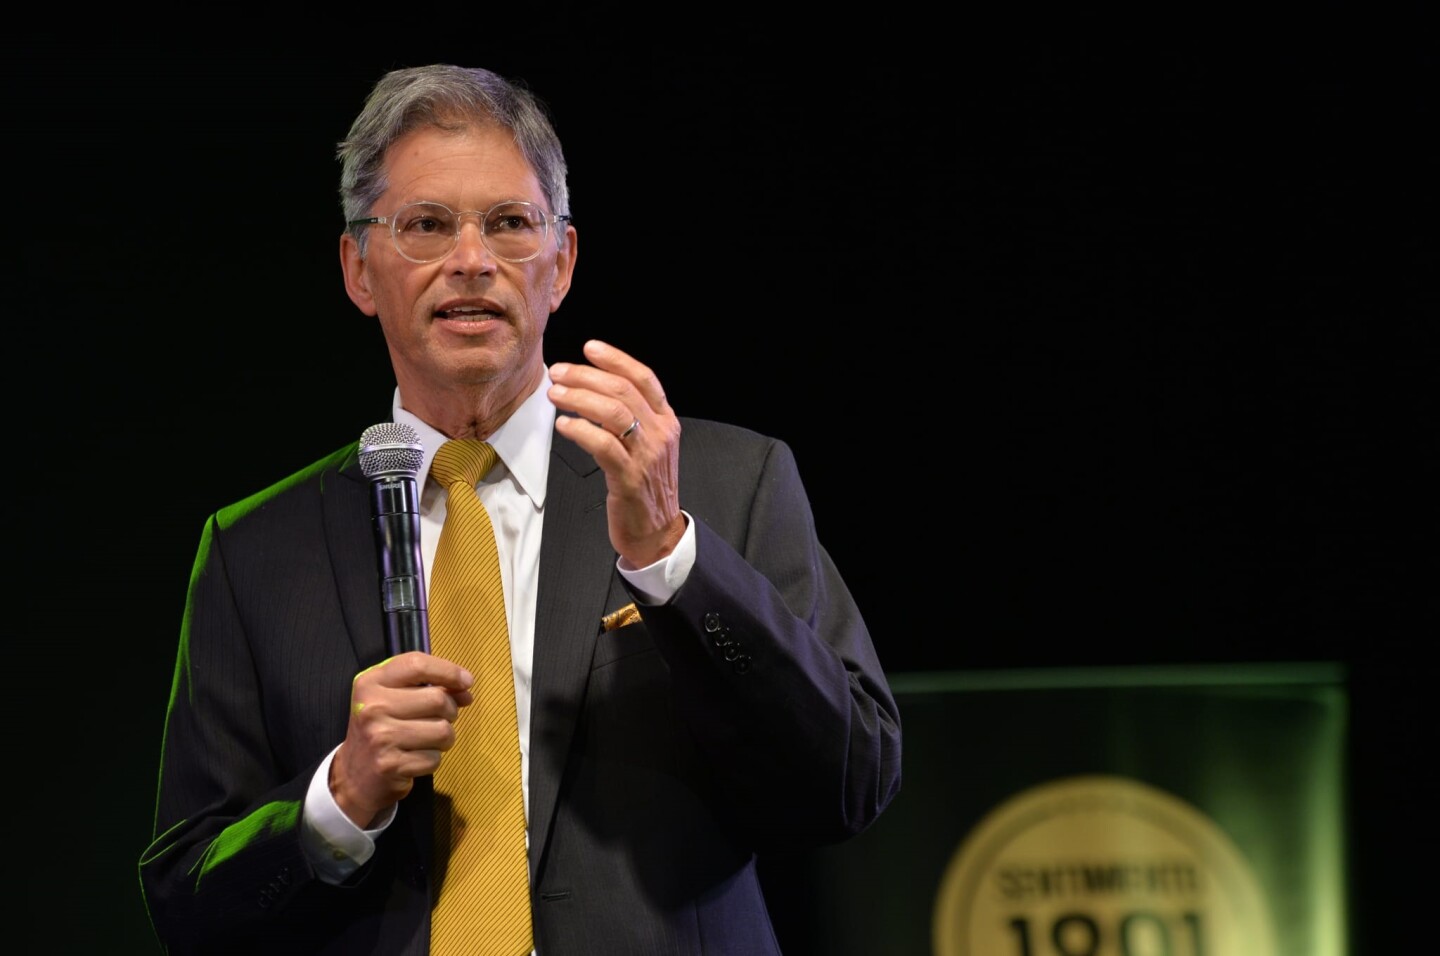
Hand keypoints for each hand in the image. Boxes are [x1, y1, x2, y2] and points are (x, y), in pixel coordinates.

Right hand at [330, 652, 473, 827]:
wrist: (353, 774)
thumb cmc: (381, 729)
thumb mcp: (393, 698)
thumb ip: (428, 686)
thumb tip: (466, 688)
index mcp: (371, 683)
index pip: (416, 664)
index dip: (448, 671)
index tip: (466, 681)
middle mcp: (372, 707)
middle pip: (438, 699)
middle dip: (450, 711)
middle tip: (439, 718)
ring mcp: (380, 737)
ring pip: (443, 730)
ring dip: (444, 738)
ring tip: (426, 740)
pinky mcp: (390, 765)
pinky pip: (435, 758)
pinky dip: (432, 759)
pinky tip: (415, 757)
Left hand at [549, 339, 685, 567]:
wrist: (657, 533)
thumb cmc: (645, 489)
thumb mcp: (647, 446)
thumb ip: (630, 418)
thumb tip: (592, 390)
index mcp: (665, 421)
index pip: (644, 378)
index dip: (616, 359)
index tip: (590, 348)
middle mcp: (660, 434)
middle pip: (623, 390)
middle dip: (586, 376)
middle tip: (559, 373)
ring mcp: (646, 456)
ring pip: (613, 413)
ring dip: (579, 398)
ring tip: (555, 394)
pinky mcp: (630, 478)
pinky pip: (603, 445)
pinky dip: (580, 430)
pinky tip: (563, 426)